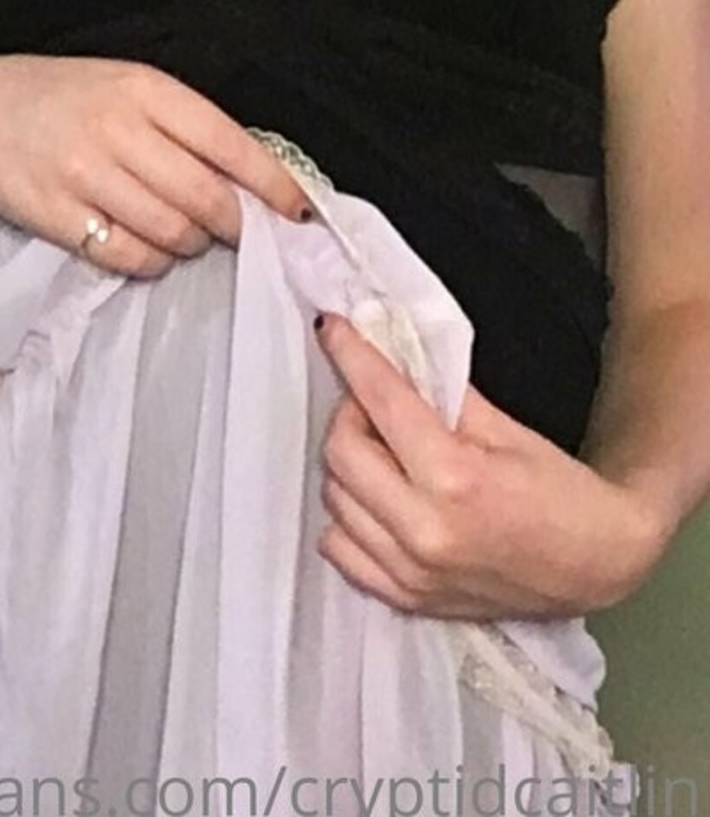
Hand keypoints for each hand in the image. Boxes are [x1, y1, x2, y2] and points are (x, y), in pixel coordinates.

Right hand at [0, 54, 310, 277]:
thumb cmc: (59, 100)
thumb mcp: (121, 90)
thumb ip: (179, 124)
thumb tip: (249, 177)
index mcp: (145, 88)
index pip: (229, 141)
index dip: (272, 184)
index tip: (300, 213)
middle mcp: (119, 128)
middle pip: (207, 196)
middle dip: (237, 226)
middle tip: (243, 236)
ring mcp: (86, 173)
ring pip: (173, 231)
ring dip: (193, 246)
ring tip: (190, 241)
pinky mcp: (58, 215)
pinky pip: (128, 255)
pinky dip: (151, 263)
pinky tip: (149, 253)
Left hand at [312, 312, 663, 618]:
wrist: (598, 566)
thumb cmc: (561, 492)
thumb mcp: (507, 429)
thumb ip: (443, 396)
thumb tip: (393, 356)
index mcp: (454, 478)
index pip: (381, 402)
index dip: (351, 356)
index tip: (332, 328)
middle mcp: (423, 530)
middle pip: (341, 451)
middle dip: (350, 412)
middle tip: (375, 402)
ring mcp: (410, 573)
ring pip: (334, 500)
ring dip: (349, 463)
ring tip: (383, 450)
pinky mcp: (407, 600)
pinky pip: (340, 549)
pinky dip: (348, 516)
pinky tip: (377, 498)